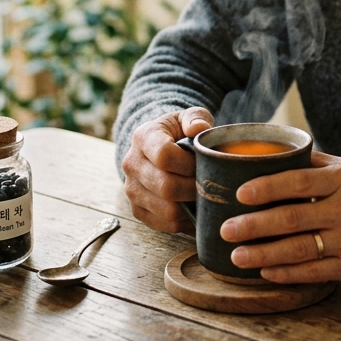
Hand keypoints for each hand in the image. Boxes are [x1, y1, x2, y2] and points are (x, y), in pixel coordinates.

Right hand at [121, 107, 213, 233]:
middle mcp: (131, 163)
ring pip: (166, 210)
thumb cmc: (179, 131)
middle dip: (194, 188)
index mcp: (143, 137)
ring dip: (190, 206)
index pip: (164, 156)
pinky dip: (184, 221)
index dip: (189, 164)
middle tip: (209, 183)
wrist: (158, 146)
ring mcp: (131, 189)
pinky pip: (163, 224)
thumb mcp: (188, 116)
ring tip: (203, 195)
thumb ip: (196, 117)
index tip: (203, 162)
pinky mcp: (136, 209)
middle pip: (166, 186)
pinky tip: (194, 208)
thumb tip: (199, 128)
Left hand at [219, 152, 340, 282]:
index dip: (268, 187)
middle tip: (227, 229)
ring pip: (299, 250)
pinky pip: (313, 272)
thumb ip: (315, 164)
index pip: (299, 183)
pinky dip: (287, 273)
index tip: (241, 193)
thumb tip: (276, 153)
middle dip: (255, 225)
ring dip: (264, 254)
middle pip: (292, 219)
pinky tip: (265, 271)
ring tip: (236, 255)